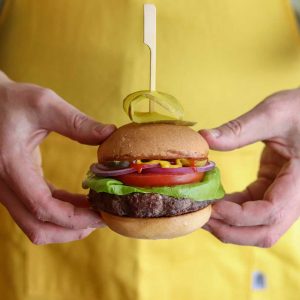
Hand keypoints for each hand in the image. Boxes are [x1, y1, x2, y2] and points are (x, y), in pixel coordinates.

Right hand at [0, 71, 115, 243]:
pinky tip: (80, 202)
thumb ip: (77, 122)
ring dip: (67, 224)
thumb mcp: (44, 104)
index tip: (102, 215)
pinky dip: (59, 211)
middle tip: (102, 218)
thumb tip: (110, 134)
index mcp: (10, 166)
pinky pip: (36, 209)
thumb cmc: (11, 100)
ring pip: (35, 224)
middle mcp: (3, 184)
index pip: (43, 207)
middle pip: (38, 226)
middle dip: (73, 228)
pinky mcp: (14, 186)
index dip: (75, 218)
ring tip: (95, 211)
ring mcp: (6, 189)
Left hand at [200, 88, 299, 246]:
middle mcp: (295, 198)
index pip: (270, 212)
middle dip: (230, 229)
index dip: (238, 215)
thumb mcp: (273, 114)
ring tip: (201, 210)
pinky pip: (250, 210)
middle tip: (200, 217)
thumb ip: (238, 129)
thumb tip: (203, 138)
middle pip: (263, 232)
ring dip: (227, 224)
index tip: (211, 205)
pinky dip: (230, 211)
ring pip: (256, 226)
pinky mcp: (270, 191)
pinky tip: (212, 201)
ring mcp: (282, 197)